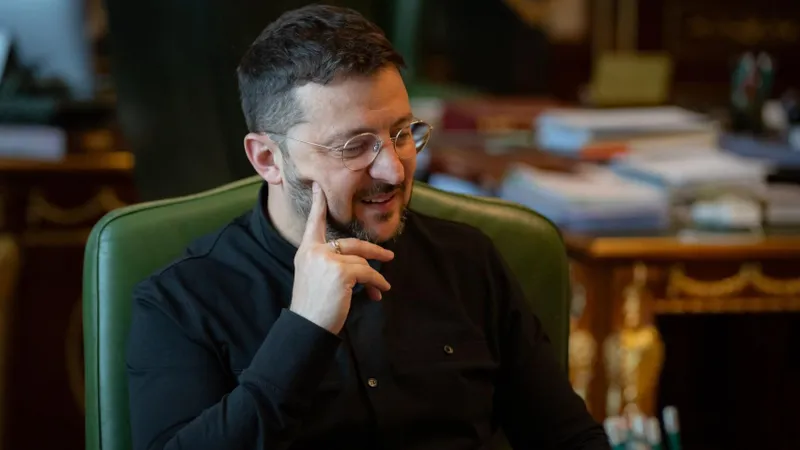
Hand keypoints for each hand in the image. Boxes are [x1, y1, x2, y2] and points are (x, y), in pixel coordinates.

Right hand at [290, 182, 393, 333]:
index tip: (318, 188)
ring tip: (378, 290)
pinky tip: (379, 292)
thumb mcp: (316, 279)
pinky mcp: (341, 272)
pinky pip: (367, 273)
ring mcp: (327, 260)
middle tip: (389, 255)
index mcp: (305, 252)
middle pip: (352, 243)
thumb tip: (363, 264)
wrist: (306, 327)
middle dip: (373, 251)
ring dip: (373, 277)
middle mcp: (314, 252)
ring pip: (361, 261)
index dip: (318, 205)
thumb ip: (332, 264)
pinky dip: (377, 283)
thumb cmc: (313, 307)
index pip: (314, 224)